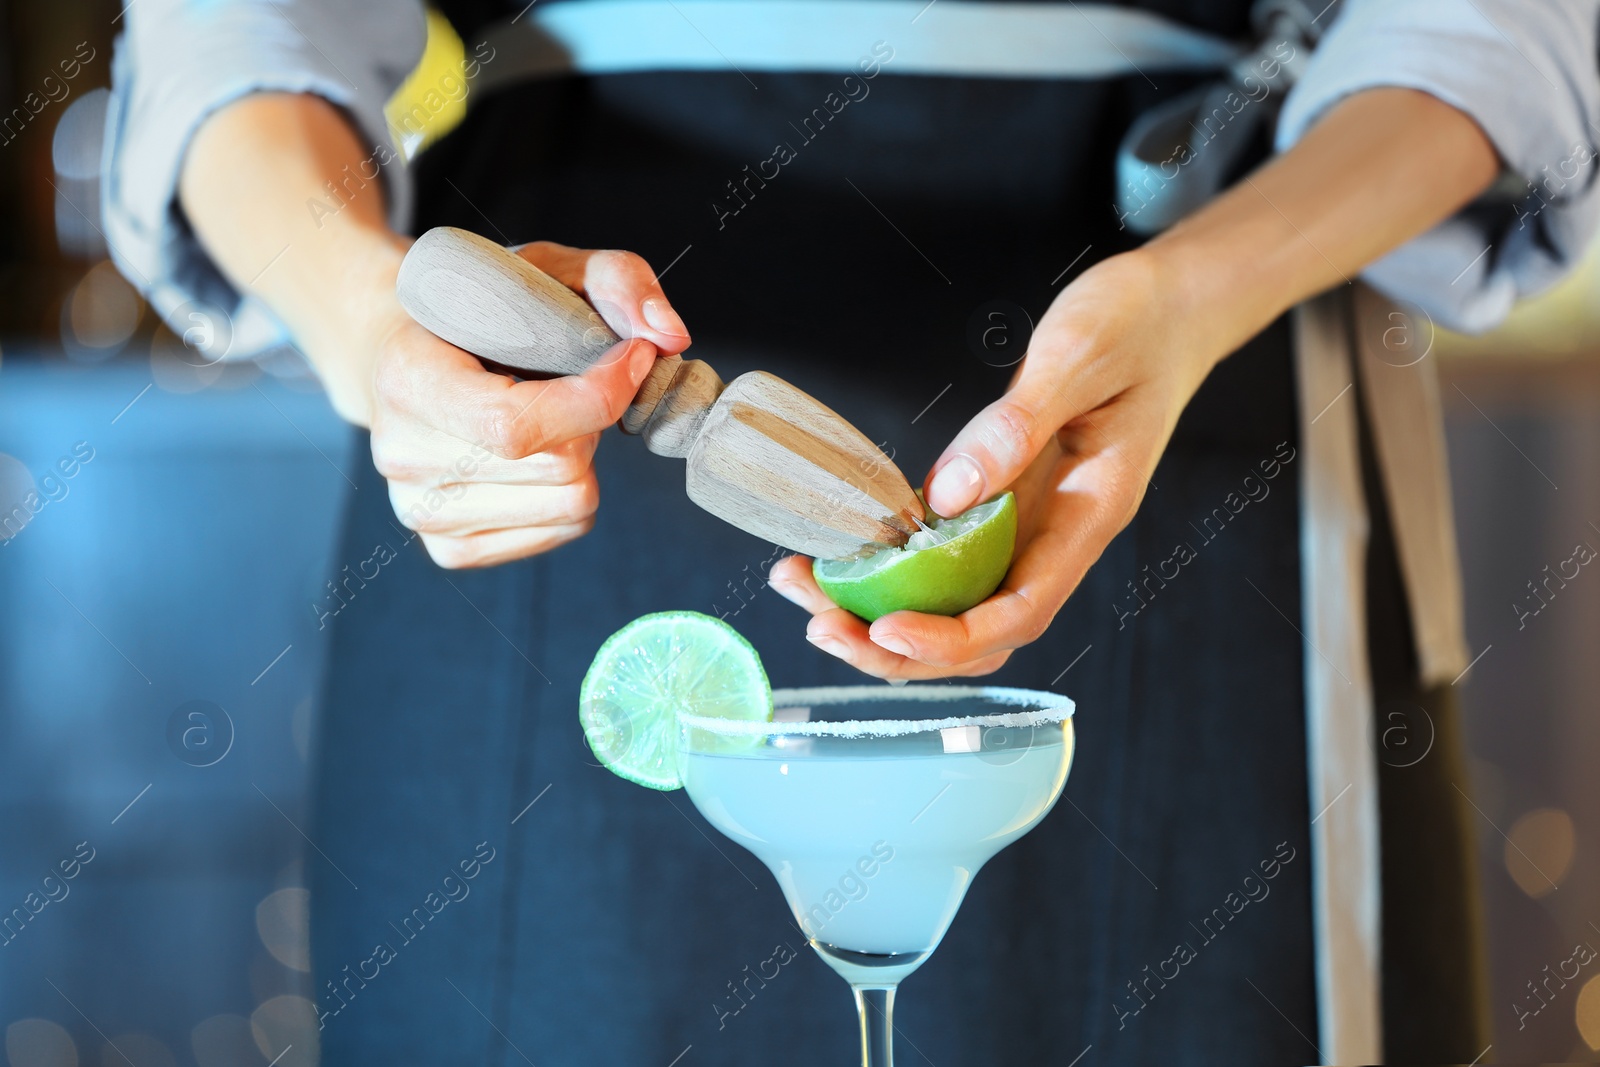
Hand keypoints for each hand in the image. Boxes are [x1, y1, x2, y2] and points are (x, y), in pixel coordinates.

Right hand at [367, 242, 691, 567]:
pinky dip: (572, 494)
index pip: (517, 426)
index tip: (633, 358)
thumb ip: (617, 279)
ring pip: (570, 505)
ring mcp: (422, 511)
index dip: (597, 398)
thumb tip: (669, 337)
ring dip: (584, 458)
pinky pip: (562, 532)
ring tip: (548, 421)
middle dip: (591, 422)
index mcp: (409, 379)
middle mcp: (403, 455)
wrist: (406, 360)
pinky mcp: (450, 549)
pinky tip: (540, 458)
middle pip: (561, 467)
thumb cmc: (482, 314)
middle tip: (567, 386)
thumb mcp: (545, 267)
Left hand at [770, 249, 1221, 677]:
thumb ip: (1016, 426)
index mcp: (1089, 515)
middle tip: (821, 628)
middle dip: (901, 649)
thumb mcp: (1078, 356)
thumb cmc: (1138, 325)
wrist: (1172, 308)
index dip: (953, 637)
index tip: (887, 629)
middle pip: (980, 632)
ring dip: (883, 619)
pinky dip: (889, 571)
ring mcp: (1026, 524)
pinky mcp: (1000, 501)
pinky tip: (835, 556)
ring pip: (956, 605)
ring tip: (807, 597)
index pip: (1022, 611)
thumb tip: (947, 494)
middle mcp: (1056, 536)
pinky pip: (945, 558)